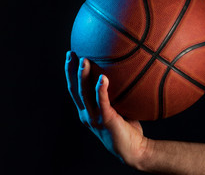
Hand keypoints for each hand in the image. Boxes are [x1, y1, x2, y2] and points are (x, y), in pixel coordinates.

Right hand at [64, 51, 149, 167]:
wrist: (134, 150)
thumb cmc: (128, 129)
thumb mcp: (119, 108)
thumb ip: (116, 93)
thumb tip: (127, 70)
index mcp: (87, 111)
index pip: (75, 90)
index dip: (69, 73)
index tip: (70, 56)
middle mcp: (86, 114)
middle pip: (75, 90)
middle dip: (70, 71)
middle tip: (71, 54)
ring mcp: (94, 118)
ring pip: (84, 94)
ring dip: (82, 77)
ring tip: (83, 61)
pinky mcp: (105, 120)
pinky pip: (102, 102)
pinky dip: (100, 90)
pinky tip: (102, 78)